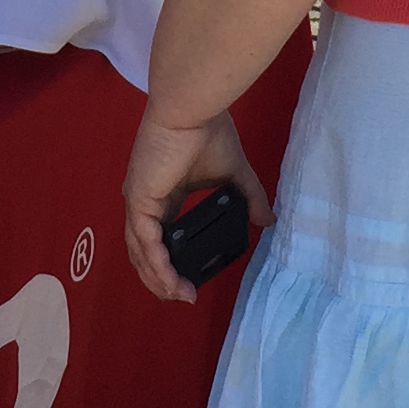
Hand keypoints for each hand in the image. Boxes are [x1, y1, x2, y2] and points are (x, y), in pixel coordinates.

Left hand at [121, 108, 271, 303]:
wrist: (193, 110)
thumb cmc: (207, 133)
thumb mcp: (234, 174)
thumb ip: (249, 198)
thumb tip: (269, 221)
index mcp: (162, 196)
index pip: (158, 239)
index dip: (169, 264)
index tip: (189, 283)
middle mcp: (145, 203)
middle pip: (143, 253)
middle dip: (160, 280)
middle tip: (183, 298)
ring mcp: (138, 202)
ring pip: (140, 253)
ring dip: (158, 280)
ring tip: (179, 297)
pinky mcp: (139, 200)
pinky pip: (145, 243)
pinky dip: (157, 266)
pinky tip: (171, 284)